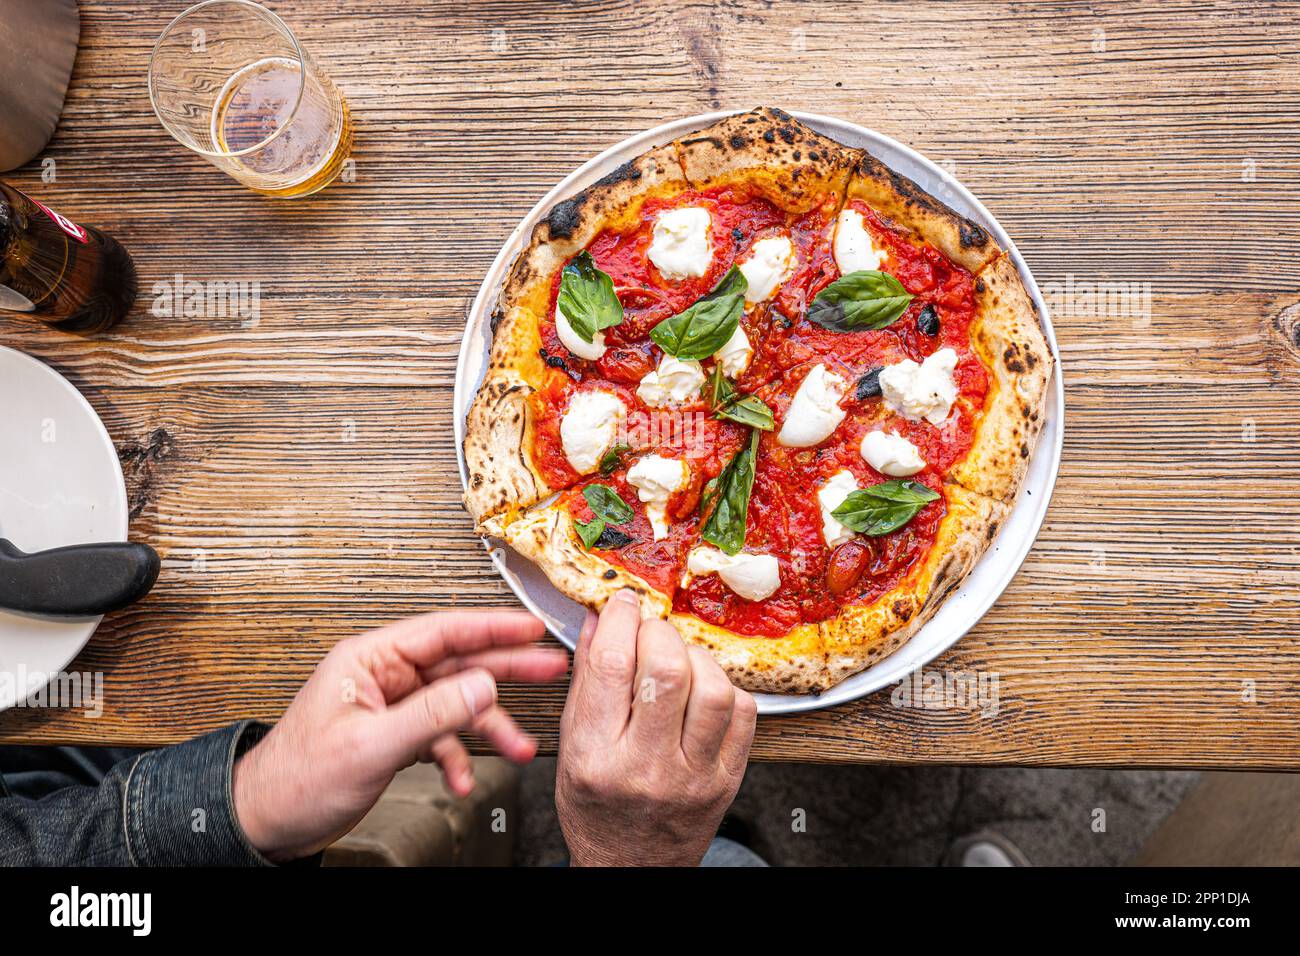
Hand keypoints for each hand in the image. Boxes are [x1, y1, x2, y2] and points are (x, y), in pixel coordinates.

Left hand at [232, 610, 568, 861]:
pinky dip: (457, 758)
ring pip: (455, 705)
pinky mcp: (394, 735)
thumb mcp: (372, 745)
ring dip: (487, 728)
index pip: (443, 631)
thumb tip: (482, 685)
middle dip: (506, 670)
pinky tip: (464, 779)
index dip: (492, 627)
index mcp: (370, 660)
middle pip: (458, 663)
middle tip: (550, 667)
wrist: (267, 823)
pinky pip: (440, 737)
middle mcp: (384, 677)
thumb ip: (433, 713)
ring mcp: (391, 706)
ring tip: (520, 745)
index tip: (530, 626)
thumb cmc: (296, 780)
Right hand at [555, 589, 756, 865]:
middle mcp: (646, 767)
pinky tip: (703, 690)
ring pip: (713, 688)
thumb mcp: (572, 746)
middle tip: (650, 632)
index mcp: (595, 756)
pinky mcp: (727, 778)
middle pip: (667, 671)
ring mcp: (694, 775)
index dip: (620, 620)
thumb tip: (601, 620)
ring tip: (677, 661)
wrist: (631, 868)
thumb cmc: (596, 807)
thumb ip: (586, 681)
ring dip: (695, 657)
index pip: (610, 667)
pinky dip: (725, 686)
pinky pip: (743, 712)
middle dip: (659, 633)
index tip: (624, 603)